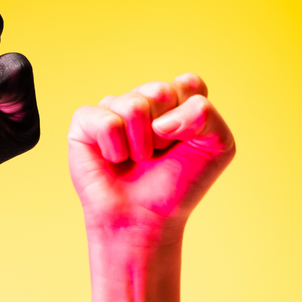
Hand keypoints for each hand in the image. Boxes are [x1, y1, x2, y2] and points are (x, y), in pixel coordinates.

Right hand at [68, 73, 235, 231]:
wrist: (144, 218)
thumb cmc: (177, 184)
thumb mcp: (216, 146)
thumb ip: (207, 116)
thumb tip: (160, 121)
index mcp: (174, 100)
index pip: (187, 83)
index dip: (190, 116)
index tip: (185, 142)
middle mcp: (143, 99)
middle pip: (160, 91)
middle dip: (165, 132)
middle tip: (158, 153)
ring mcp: (112, 108)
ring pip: (133, 106)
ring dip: (140, 144)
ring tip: (136, 159)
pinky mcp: (84, 122)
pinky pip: (106, 122)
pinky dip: (115, 148)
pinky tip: (114, 159)